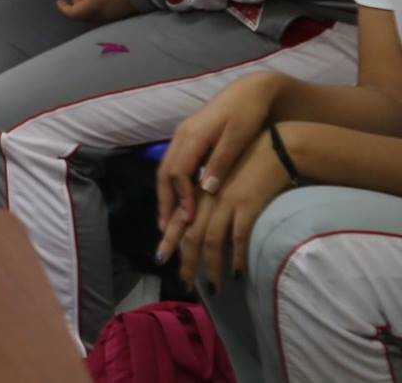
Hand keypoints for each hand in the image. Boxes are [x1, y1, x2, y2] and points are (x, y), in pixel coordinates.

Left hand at [55, 0, 135, 23]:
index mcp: (94, 6)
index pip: (73, 14)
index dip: (64, 8)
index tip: (59, 0)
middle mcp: (102, 14)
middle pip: (83, 14)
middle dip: (76, 3)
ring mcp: (113, 15)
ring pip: (94, 13)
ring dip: (87, 2)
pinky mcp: (122, 12)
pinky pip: (104, 11)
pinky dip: (97, 3)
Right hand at [156, 73, 281, 239]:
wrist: (251, 90)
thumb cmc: (248, 114)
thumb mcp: (237, 139)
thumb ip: (221, 163)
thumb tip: (206, 190)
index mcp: (192, 136)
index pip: (177, 172)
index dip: (181, 197)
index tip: (188, 220)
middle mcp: (181, 136)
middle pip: (164, 173)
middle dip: (164, 201)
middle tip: (165, 229)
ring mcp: (183, 136)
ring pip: (166, 169)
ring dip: (166, 195)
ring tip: (168, 220)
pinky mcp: (189, 137)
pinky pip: (173, 164)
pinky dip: (172, 184)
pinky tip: (179, 198)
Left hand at [163, 130, 295, 288]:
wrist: (273, 147)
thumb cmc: (247, 160)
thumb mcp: (220, 176)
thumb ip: (208, 196)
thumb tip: (199, 219)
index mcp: (198, 190)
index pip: (178, 219)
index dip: (170, 239)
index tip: (162, 258)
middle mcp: (207, 197)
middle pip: (190, 235)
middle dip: (186, 261)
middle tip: (184, 283)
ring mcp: (226, 202)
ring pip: (211, 241)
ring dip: (211, 267)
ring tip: (212, 288)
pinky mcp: (247, 205)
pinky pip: (238, 237)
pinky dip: (237, 257)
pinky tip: (238, 273)